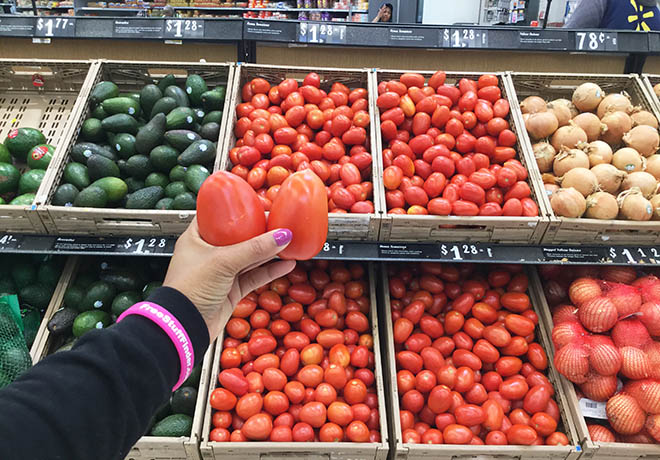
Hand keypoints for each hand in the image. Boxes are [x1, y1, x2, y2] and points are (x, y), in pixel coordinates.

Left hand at [164, 218, 295, 339]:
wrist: (183, 326)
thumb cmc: (189, 288)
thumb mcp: (222, 261)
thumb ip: (254, 248)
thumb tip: (282, 235)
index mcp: (196, 238)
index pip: (216, 215)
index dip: (236, 208)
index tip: (257, 203)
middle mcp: (208, 253)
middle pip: (238, 236)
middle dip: (259, 231)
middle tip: (279, 222)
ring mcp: (221, 272)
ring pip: (249, 257)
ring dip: (269, 251)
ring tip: (289, 242)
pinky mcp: (231, 290)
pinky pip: (255, 276)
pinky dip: (271, 271)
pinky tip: (287, 265)